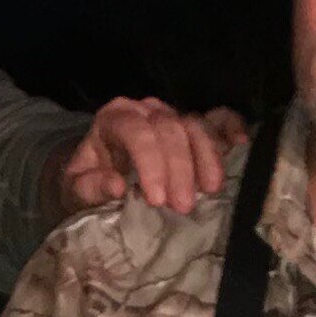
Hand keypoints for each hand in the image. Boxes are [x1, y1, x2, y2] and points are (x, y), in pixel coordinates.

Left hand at [51, 98, 248, 220]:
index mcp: (114, 118)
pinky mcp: (191, 125)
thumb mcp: (75, 190)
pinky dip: (230, 127)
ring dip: (206, 157)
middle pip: (170, 130)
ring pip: (195, 125)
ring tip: (210, 190)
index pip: (137, 132)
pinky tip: (240, 144)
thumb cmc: (87, 181)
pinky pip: (216, 118)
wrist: (96, 174)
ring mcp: (171, 114)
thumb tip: (116, 186)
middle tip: (183, 207)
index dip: (151, 164)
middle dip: (179, 169)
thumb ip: (89, 187)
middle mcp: (145, 109)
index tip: (157, 201)